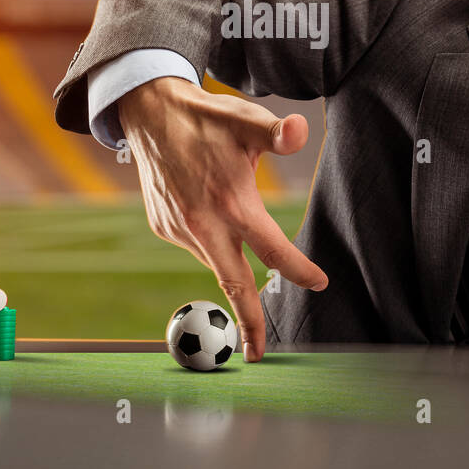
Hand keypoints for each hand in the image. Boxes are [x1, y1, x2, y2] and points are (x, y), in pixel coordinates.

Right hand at [117, 76, 326, 360]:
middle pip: (234, 285)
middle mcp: (203, 224)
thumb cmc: (206, 117)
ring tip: (232, 219)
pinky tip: (207, 206)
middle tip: (257, 354)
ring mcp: (178, 229)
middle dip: (248, 324)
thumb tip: (300, 130)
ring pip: (215, 259)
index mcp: (231, 204)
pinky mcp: (162, 226)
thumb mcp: (245, 120)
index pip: (272, 249)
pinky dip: (209, 239)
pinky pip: (195, 244)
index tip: (319, 283)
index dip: (298, 270)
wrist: (150, 113)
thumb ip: (277, 132)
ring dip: (232, 263)